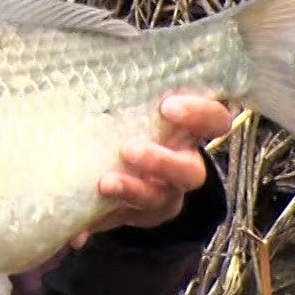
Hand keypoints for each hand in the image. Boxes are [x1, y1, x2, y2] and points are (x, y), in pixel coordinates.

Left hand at [70, 94, 233, 247]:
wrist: (122, 158)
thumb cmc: (132, 118)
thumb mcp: (133, 102)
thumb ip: (121, 89)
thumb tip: (94, 62)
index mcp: (189, 131)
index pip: (215, 121)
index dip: (200, 114)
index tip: (168, 107)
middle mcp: (183, 165)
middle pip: (192, 172)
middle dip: (163, 162)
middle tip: (130, 149)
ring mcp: (165, 194)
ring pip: (162, 200)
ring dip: (134, 192)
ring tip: (105, 183)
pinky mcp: (142, 217)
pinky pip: (130, 222)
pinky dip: (101, 222)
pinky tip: (79, 232)